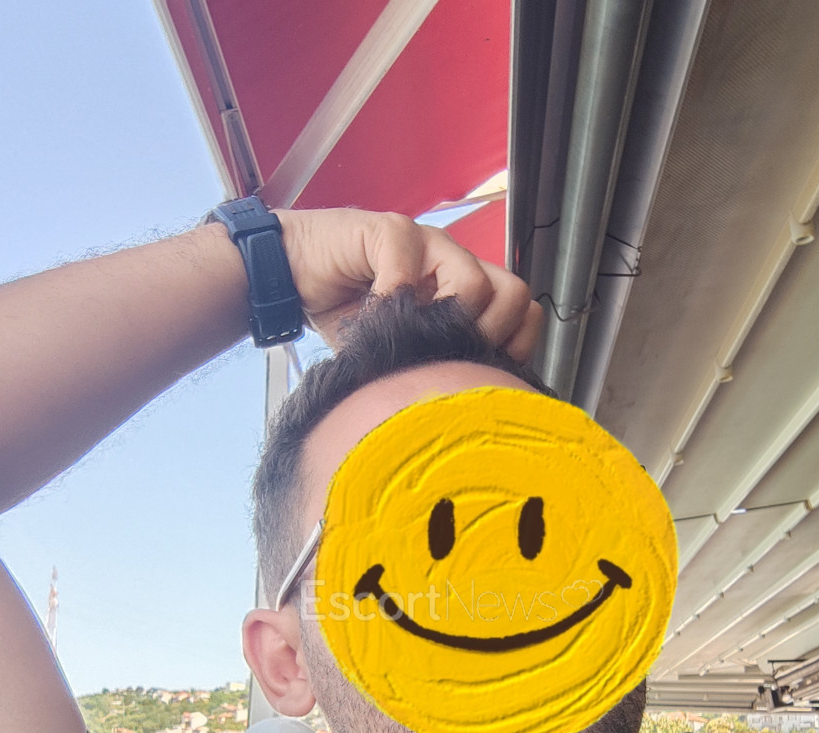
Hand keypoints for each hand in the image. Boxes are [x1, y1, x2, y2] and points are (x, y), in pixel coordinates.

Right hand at [277, 209, 541, 360]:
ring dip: (441, 320)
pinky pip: (410, 265)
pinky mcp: (393, 232)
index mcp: (468, 291)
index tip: (478, 375)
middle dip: (486, 337)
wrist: (295, 276)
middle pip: (514, 296)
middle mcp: (457, 263)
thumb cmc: (350, 317)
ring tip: (408, 338)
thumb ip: (437, 366)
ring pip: (474, 283)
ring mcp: (430, 244)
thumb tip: (468, 414)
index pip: (523, 315)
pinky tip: (372, 320)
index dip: (510, 348)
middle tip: (444, 357)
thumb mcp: (402, 355)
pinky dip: (391, 301)